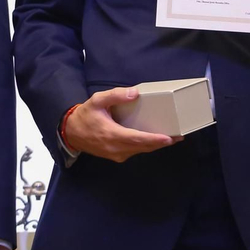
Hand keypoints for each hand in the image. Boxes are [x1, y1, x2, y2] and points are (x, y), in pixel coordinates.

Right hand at [63, 87, 181, 162]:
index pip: (137, 139)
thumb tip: (135, 93)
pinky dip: (146, 146)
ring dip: (155, 145)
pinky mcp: (117, 156)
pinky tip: (155, 139)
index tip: (169, 138)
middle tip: (178, 136)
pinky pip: (135, 151)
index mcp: (112, 135)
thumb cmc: (85, 116)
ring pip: (141, 151)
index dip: (154, 140)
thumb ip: (115, 95)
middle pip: (143, 147)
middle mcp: (116, 148)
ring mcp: (117, 154)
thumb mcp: (97, 100)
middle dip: (161, 143)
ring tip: (171, 137)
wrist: (71, 133)